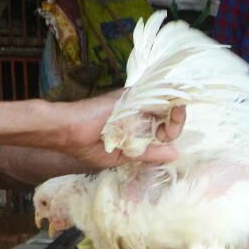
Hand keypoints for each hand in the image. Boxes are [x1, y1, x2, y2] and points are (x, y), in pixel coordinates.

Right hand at [52, 90, 184, 170]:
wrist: (69, 131)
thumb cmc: (88, 146)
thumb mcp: (123, 156)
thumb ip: (148, 153)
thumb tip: (174, 154)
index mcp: (137, 130)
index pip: (163, 130)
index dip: (171, 133)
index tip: (172, 143)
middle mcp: (137, 115)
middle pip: (167, 114)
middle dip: (177, 120)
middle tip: (177, 121)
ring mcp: (134, 103)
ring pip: (164, 101)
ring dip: (175, 108)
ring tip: (179, 110)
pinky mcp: (130, 94)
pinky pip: (154, 92)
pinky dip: (166, 96)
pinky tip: (173, 102)